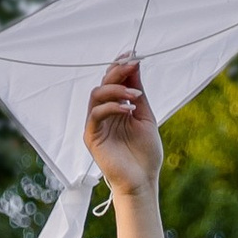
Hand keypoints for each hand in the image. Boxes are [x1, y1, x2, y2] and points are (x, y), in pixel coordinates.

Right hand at [84, 52, 163, 198]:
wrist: (143, 182)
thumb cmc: (145, 154)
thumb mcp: (145, 116)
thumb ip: (138, 92)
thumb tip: (135, 65)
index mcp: (115, 108)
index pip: (112, 81)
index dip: (120, 66)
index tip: (132, 56)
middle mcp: (103, 114)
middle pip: (103, 83)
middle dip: (118, 72)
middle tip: (132, 65)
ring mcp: (96, 125)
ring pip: (96, 95)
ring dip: (116, 89)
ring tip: (134, 95)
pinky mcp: (92, 136)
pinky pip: (96, 113)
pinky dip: (112, 107)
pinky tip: (128, 110)